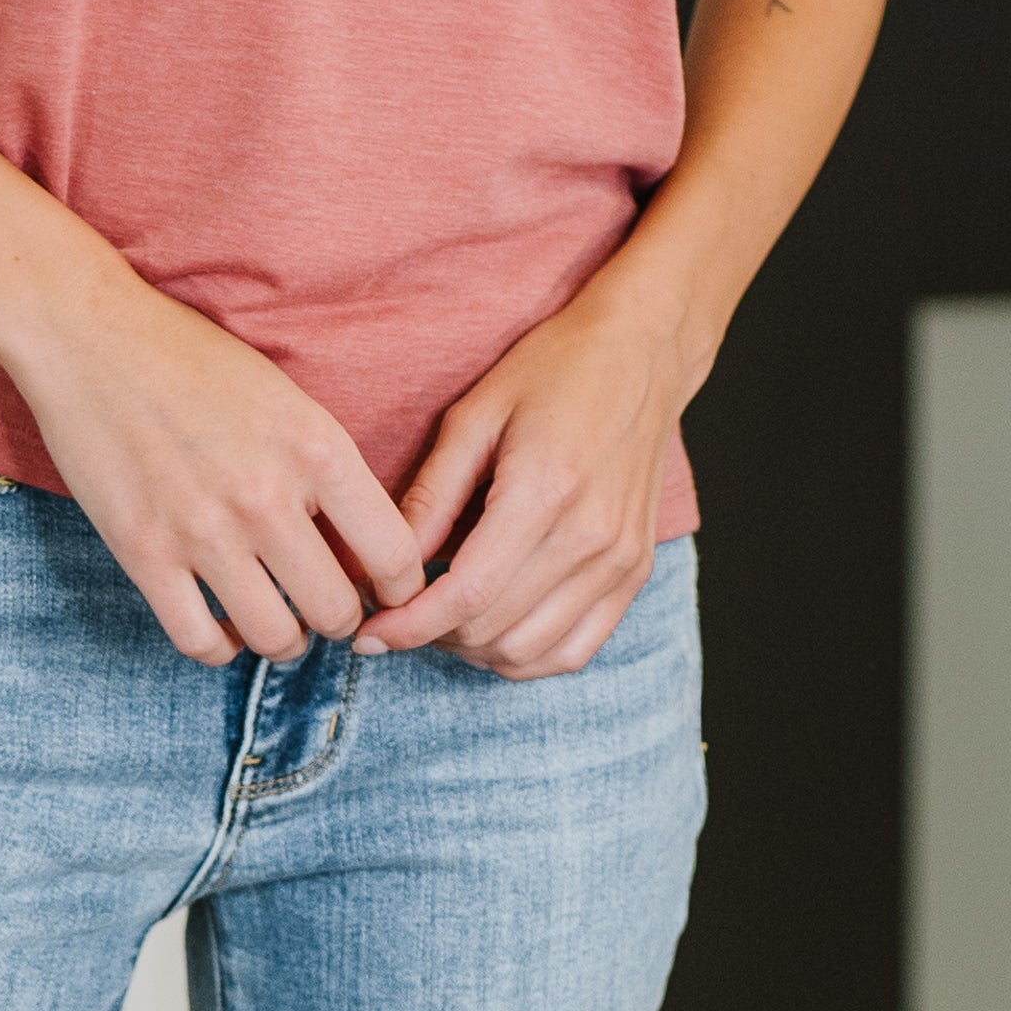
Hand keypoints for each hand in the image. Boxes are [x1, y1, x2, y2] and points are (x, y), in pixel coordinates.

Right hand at [11, 274, 428, 665]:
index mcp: (316, 447)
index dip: (400, 590)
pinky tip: (218, 622)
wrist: (92, 336)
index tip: (383, 593)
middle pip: (338, 612)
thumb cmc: (192, 360)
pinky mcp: (144, 552)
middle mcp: (267, 496)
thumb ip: (325, 470)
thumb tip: (361, 551)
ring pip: (274, 638)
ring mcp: (203, 530)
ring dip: (281, 638)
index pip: (395, 556)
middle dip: (337, 618)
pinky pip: (199, 642)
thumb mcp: (285, 398)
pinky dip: (217, 646)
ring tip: (273, 616)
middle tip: (320, 603)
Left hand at [352, 291, 690, 678]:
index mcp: (544, 492)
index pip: (467, 594)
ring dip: (475, 652)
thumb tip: (386, 561)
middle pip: (494, 630)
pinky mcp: (636, 573)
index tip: (369, 634)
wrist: (641, 354)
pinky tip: (492, 631)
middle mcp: (590, 538)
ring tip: (440, 621)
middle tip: (396, 616)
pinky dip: (526, 657)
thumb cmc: (553, 371)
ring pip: (532, 652)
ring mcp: (620, 562)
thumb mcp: (475, 415)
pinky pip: (576, 650)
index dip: (410, 625)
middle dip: (432, 637)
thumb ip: (432, 493)